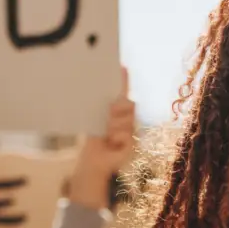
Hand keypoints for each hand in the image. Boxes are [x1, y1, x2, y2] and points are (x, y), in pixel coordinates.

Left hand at [68, 67, 135, 210]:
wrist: (95, 159)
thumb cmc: (96, 140)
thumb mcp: (99, 122)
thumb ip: (108, 112)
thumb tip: (112, 102)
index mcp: (117, 111)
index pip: (123, 93)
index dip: (124, 81)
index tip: (122, 67)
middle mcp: (126, 119)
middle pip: (129, 105)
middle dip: (118, 110)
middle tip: (108, 118)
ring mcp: (131, 130)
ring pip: (127, 120)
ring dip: (115, 127)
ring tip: (108, 136)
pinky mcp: (133, 142)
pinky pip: (126, 134)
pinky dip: (117, 139)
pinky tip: (113, 144)